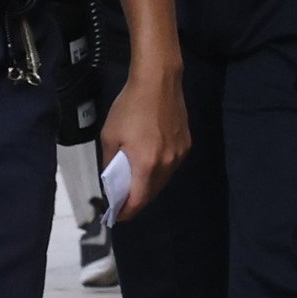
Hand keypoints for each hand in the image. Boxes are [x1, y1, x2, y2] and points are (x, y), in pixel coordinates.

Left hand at [99, 56, 190, 217]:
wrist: (159, 81)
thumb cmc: (130, 107)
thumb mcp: (110, 135)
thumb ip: (110, 161)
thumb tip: (111, 178)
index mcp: (146, 165)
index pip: (138, 200)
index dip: (127, 212)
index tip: (118, 216)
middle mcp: (167, 164)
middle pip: (152, 193)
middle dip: (138, 201)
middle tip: (124, 201)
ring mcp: (179, 154)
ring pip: (164, 181)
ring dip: (149, 186)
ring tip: (136, 183)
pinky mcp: (186, 144)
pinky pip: (172, 166)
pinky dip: (160, 171)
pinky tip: (150, 163)